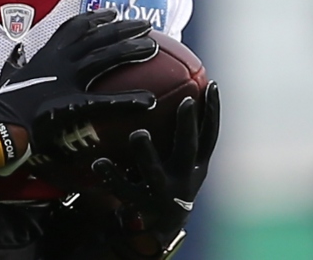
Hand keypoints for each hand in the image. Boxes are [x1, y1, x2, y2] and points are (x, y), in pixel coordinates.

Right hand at [0, 10, 157, 157]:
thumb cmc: (0, 104)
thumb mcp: (8, 75)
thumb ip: (16, 63)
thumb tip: (18, 53)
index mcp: (46, 55)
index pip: (73, 29)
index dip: (95, 19)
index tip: (112, 13)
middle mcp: (60, 61)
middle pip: (97, 37)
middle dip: (122, 28)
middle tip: (144, 25)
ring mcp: (67, 80)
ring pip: (105, 57)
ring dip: (130, 50)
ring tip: (152, 47)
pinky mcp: (73, 103)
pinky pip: (107, 100)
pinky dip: (129, 100)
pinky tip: (148, 101)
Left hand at [93, 81, 219, 258]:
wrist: (159, 228)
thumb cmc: (168, 180)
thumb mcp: (179, 160)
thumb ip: (176, 131)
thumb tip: (166, 85)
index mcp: (197, 165)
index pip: (210, 135)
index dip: (213, 111)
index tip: (212, 84)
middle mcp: (184, 179)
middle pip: (189, 149)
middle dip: (188, 125)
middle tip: (185, 101)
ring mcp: (162, 193)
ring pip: (155, 172)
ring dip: (147, 153)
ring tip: (138, 134)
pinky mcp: (140, 206)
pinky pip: (123, 188)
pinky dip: (112, 175)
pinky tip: (99, 161)